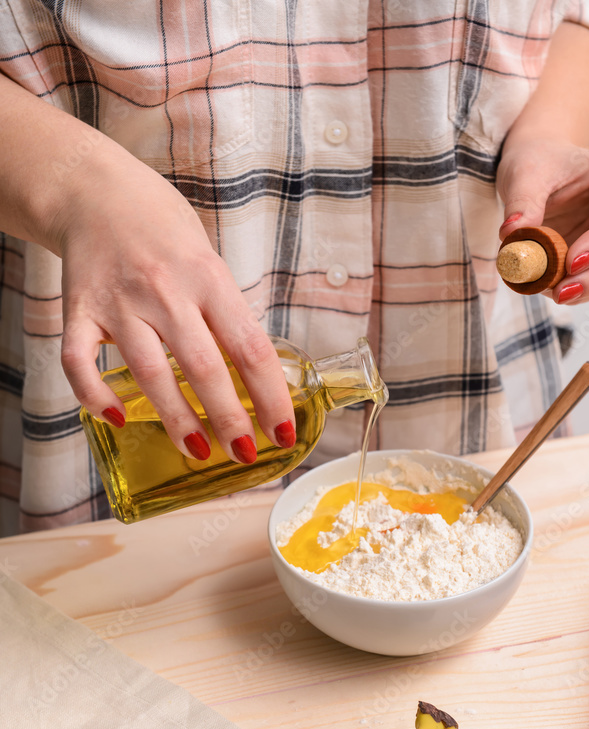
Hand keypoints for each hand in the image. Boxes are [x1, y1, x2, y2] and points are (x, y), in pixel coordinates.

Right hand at [55, 148, 294, 462]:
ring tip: (196, 450)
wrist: (94, 189)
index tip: (283, 433)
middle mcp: (165, 291)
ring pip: (150, 373)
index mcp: (208, 277)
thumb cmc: (160, 228)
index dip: (271, 397)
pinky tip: (117, 418)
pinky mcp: (79, 311)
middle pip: (203, 367)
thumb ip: (224, 311)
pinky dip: (95, 396)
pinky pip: (79, 363)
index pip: (250, 347)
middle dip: (229, 419)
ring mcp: (119, 303)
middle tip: (244, 454)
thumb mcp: (208, 259)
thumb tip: (255, 374)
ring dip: (176, 419)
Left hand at [496, 139, 588, 304]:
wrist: (540, 170)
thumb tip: (511, 234)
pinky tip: (548, 287)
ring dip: (587, 289)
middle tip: (560, 293)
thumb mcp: (525, 173)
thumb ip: (521, 201)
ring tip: (547, 290)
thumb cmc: (539, 163)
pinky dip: (577, 290)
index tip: (570, 263)